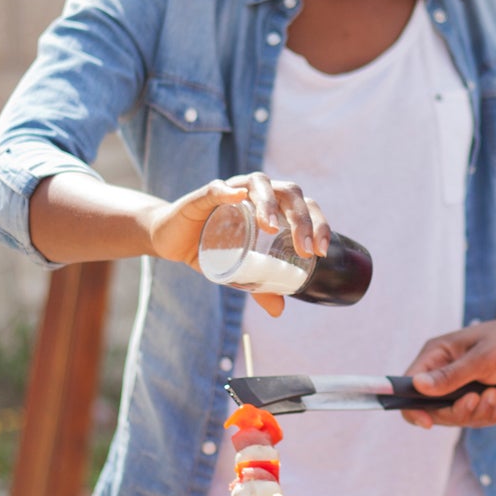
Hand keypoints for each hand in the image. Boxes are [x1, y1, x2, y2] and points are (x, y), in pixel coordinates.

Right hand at [141, 172, 328, 317]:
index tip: (322, 251)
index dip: (318, 224)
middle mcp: (257, 192)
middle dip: (301, 219)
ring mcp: (232, 189)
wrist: (173, 240)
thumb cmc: (212, 248)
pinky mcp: (204, 195)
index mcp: (273, 206)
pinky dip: (227, 190)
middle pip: (288, 193)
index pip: (304, 206)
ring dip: (269, 204)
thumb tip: (278, 311)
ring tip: (273, 228)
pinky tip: (236, 196)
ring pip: (259, 184)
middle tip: (305, 247)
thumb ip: (259, 286)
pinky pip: (217, 188)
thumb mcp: (238, 270)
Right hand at [396, 313, 495, 428]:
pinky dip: (491, 413)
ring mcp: (462, 385)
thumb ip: (449, 376)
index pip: (410, 385)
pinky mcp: (479, 396)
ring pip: (457, 417)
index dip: (414, 406)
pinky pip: (476, 418)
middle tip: (478, 400)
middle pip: (434, 408)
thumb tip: (417, 386)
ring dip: (479, 411)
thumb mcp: (481, 359)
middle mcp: (445, 371)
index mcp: (437, 354)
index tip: (427, 423)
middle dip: (458, 410)